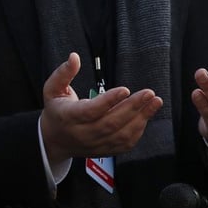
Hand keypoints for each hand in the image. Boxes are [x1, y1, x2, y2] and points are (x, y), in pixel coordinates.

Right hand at [40, 53, 162, 163]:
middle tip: (148, 93)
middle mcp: (82, 134)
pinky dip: (139, 129)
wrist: (54, 140)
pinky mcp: (106, 151)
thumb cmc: (56, 110)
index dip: (108, 101)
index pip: (90, 111)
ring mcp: (95, 144)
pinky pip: (126, 143)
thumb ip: (63, 73)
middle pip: (110, 123)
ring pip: (121, 135)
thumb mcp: (52, 89)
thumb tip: (74, 57)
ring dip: (141, 118)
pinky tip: (146, 115)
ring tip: (155, 102)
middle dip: (132, 107)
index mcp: (68, 117)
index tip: (125, 89)